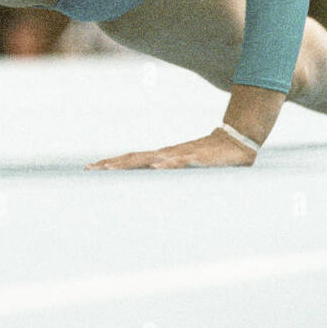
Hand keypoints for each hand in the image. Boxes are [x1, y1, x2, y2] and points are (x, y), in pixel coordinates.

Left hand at [86, 127, 256, 170]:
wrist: (237, 142)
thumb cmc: (211, 159)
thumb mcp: (187, 170)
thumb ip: (172, 176)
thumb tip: (155, 185)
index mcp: (162, 158)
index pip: (131, 160)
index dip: (112, 164)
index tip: (91, 169)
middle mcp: (167, 154)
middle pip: (133, 158)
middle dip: (111, 165)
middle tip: (90, 170)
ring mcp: (181, 155)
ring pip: (150, 159)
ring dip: (130, 164)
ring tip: (111, 169)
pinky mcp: (198, 158)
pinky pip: (181, 161)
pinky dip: (167, 164)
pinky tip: (156, 166)